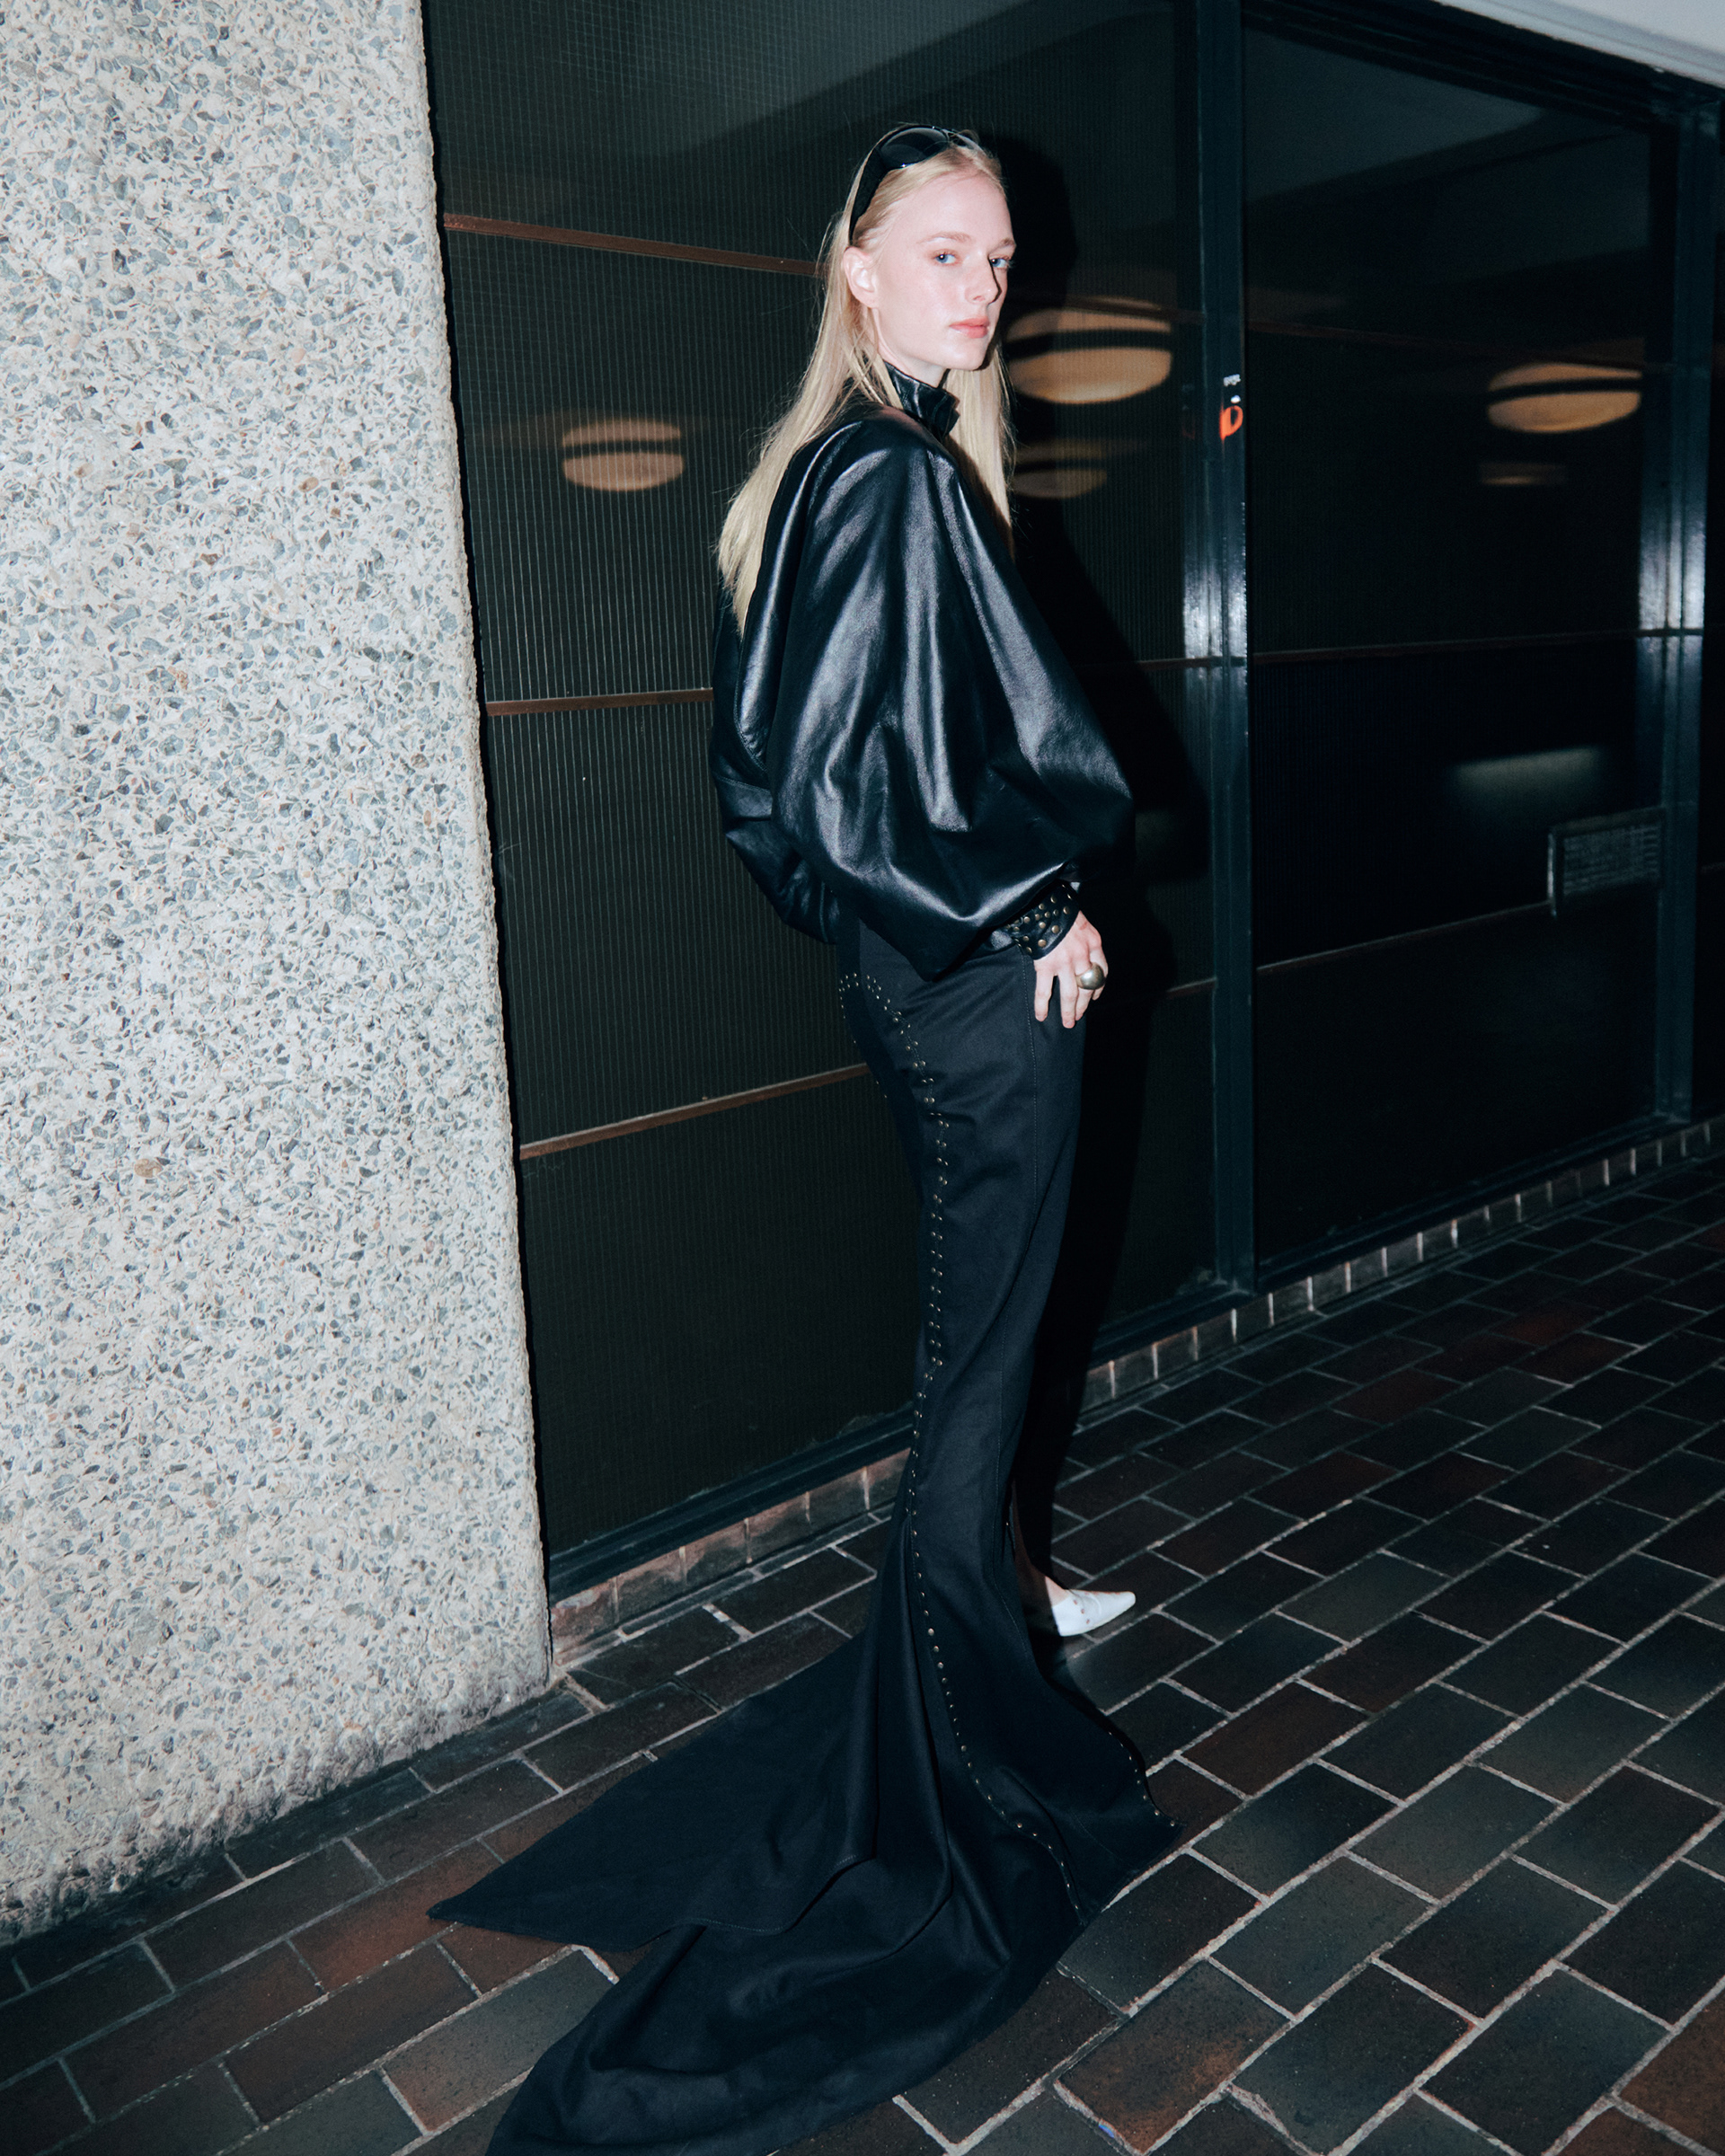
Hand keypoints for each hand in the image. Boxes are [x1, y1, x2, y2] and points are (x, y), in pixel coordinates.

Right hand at [1033, 912, 1105, 1027]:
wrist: (1044, 904)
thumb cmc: (1061, 911)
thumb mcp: (1082, 923)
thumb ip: (1084, 940)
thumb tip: (1081, 955)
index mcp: (1094, 944)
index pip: (1102, 971)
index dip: (1099, 987)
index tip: (1095, 996)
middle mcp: (1083, 956)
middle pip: (1088, 987)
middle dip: (1083, 1005)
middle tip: (1077, 1017)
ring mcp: (1064, 962)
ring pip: (1070, 994)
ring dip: (1069, 1011)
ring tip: (1068, 1022)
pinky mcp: (1046, 965)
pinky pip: (1044, 991)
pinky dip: (1042, 1005)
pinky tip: (1041, 1015)